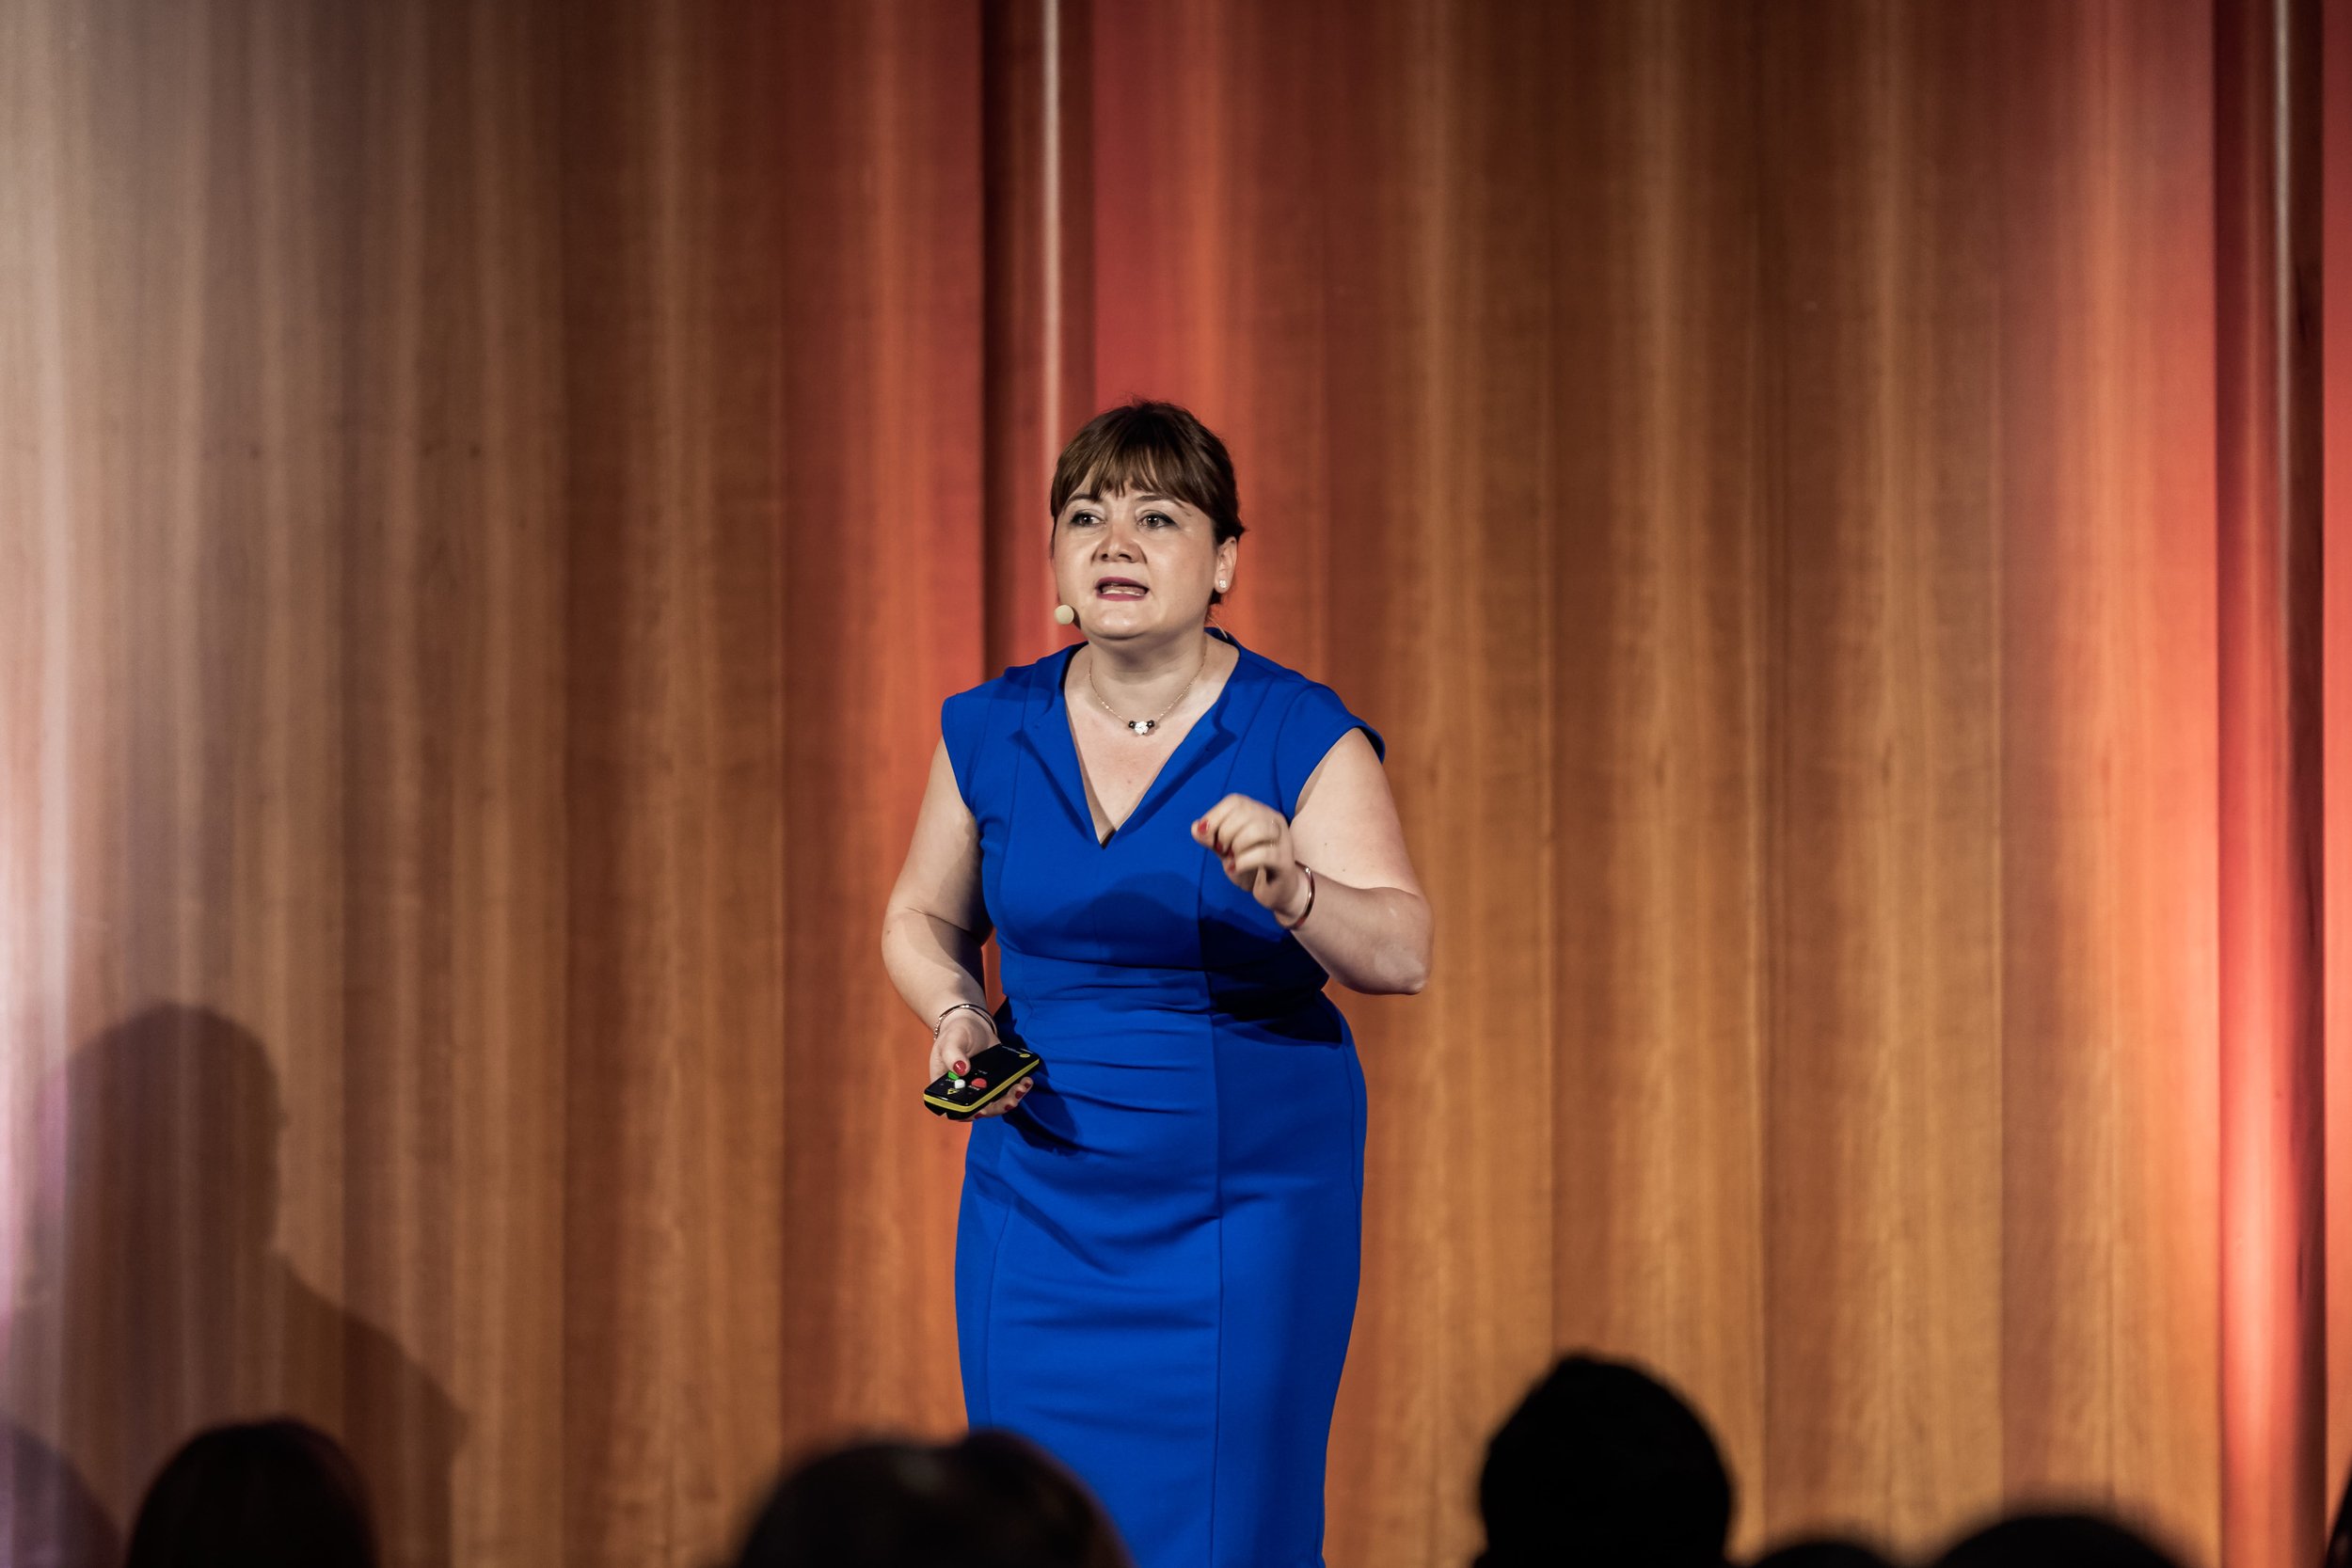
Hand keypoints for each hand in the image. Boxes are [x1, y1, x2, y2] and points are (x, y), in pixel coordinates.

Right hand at [929, 1010, 1033, 1118]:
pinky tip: (1026, 1081)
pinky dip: (1017, 1087)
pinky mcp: (996, 1082)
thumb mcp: (950, 1041)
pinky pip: (1006, 1090)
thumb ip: (953, 1055)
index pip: (956, 1108)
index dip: (970, 1113)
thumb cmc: (955, 1034)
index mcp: (947, 1089)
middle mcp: (965, 1093)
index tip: (983, 1111)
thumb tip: (961, 1069)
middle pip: (981, 1108)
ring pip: (996, 1101)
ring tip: (1022, 1087)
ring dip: (1010, 1098)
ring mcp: (982, 1089)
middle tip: (1011, 1100)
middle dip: (997, 1107)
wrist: (972, 1025)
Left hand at [1191, 794, 1309, 924]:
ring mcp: (1282, 840)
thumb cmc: (1249, 866)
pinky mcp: (1284, 861)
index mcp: (1258, 812)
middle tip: (1221, 850)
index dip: (1215, 816)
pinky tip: (1234, 869)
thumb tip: (1196, 828)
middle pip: (1245, 813)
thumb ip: (1209, 838)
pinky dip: (1243, 861)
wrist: (1274, 891)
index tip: (1207, 837)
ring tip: (1230, 858)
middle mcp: (1273, 820)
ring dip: (1237, 845)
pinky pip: (1264, 854)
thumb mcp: (1224, 850)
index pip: (1235, 801)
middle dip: (1225, 832)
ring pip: (1258, 830)